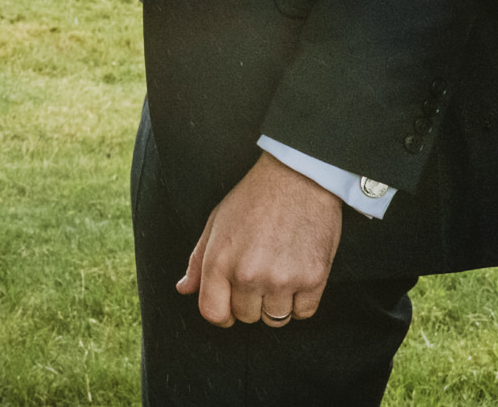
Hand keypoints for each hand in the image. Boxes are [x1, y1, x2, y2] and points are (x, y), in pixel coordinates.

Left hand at [176, 151, 341, 328]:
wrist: (297, 179)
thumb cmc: (254, 198)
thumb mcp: (216, 223)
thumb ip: (198, 261)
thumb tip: (184, 288)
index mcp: (219, 261)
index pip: (213, 313)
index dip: (221, 313)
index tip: (229, 306)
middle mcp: (248, 275)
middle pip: (246, 317)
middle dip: (249, 302)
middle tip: (258, 274)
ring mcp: (281, 279)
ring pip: (275, 319)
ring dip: (276, 303)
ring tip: (278, 272)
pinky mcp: (312, 279)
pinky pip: (303, 313)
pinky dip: (300, 301)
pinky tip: (296, 276)